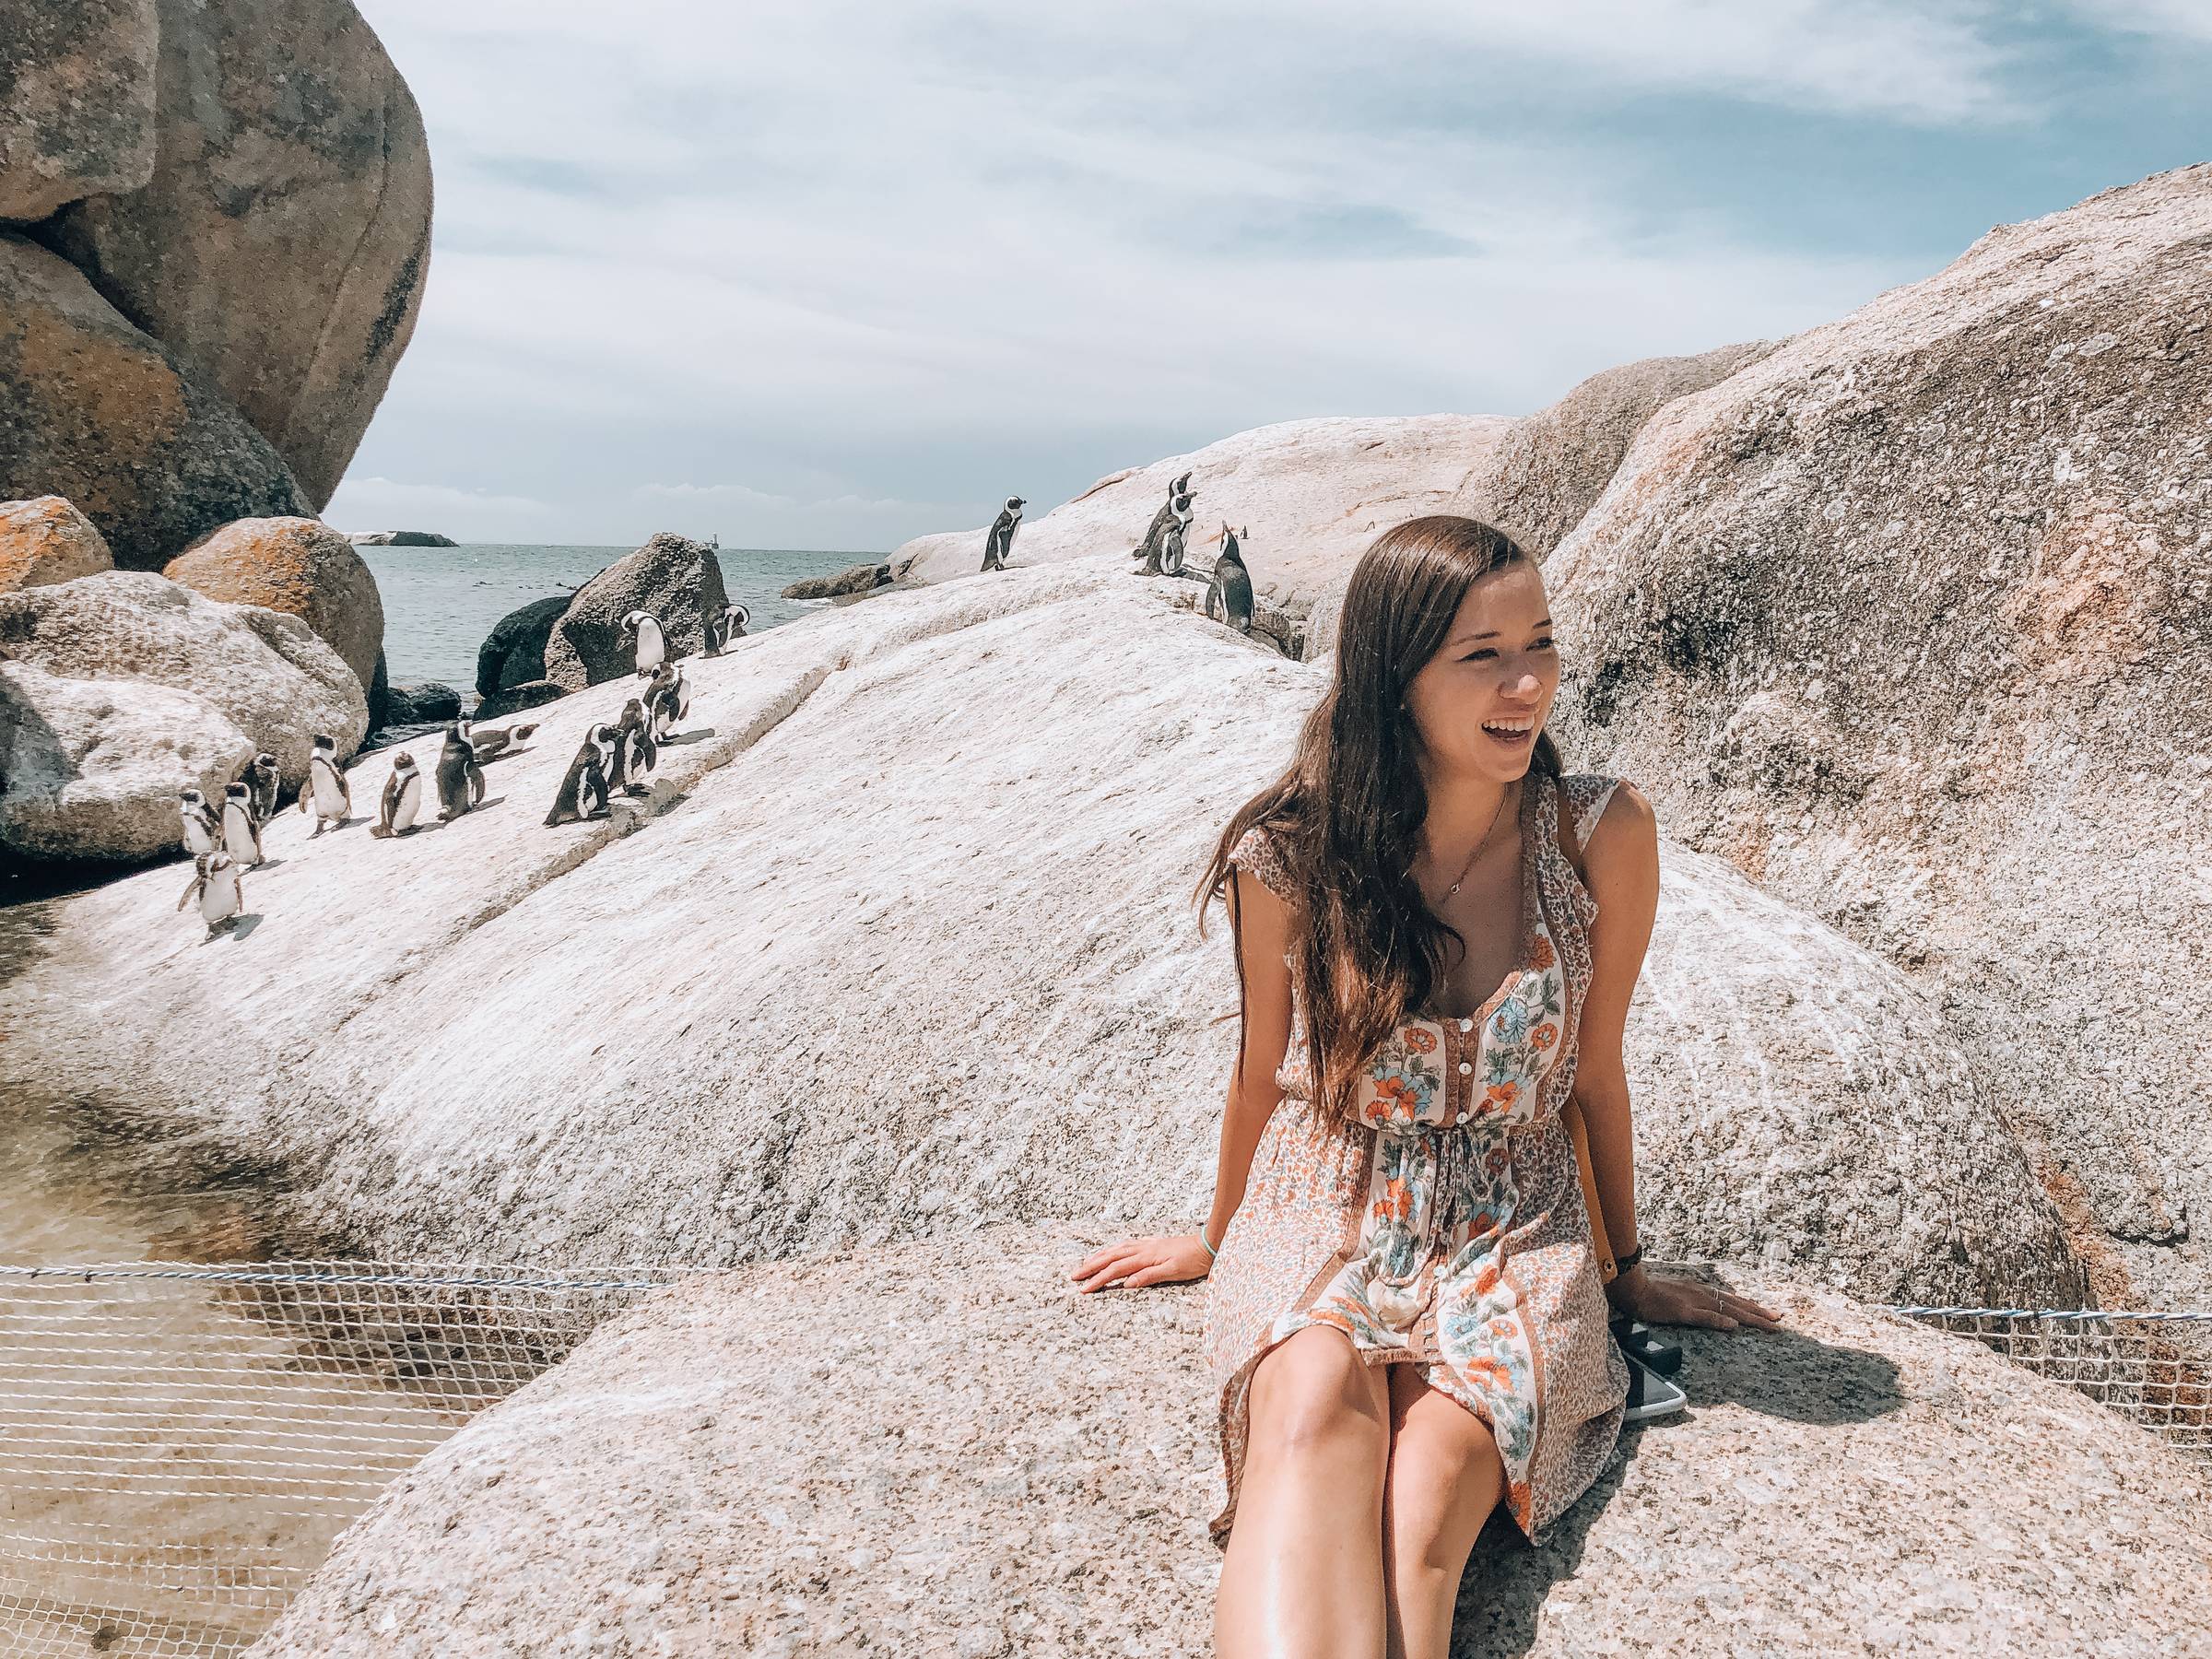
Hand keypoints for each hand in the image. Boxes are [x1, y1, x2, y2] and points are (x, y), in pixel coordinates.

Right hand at [1068, 1233, 1213, 1293]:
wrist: (1209, 1244)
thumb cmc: (1194, 1261)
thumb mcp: (1174, 1271)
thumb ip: (1149, 1276)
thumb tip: (1126, 1283)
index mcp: (1146, 1257)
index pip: (1116, 1270)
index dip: (1098, 1279)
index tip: (1084, 1289)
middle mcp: (1143, 1249)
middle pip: (1111, 1258)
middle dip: (1091, 1267)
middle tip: (1074, 1276)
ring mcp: (1147, 1245)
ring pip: (1116, 1249)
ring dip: (1099, 1257)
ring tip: (1086, 1263)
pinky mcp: (1153, 1244)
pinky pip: (1126, 1245)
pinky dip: (1114, 1249)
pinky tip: (1112, 1251)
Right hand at [1607, 1262, 1782, 1332]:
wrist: (1634, 1289)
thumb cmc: (1654, 1294)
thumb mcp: (1680, 1296)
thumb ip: (1698, 1304)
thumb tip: (1716, 1312)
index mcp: (1702, 1291)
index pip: (1733, 1300)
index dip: (1752, 1306)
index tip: (1769, 1313)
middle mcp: (1703, 1294)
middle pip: (1737, 1304)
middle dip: (1760, 1313)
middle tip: (1779, 1320)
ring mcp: (1694, 1302)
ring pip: (1728, 1310)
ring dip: (1750, 1317)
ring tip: (1769, 1324)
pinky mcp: (1683, 1312)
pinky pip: (1704, 1317)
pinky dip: (1720, 1320)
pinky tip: (1733, 1327)